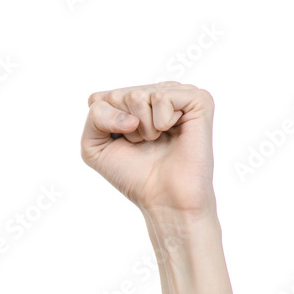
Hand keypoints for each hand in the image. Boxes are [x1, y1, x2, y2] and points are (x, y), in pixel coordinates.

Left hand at [80, 82, 215, 218]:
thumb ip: (95, 115)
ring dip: (142, 127)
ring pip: (137, 95)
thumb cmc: (133, 174)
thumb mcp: (94, 147)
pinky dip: (161, 122)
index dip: (103, 129)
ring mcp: (177, 95)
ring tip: (158, 140)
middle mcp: (154, 94)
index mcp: (133, 103)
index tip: (121, 145)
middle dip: (122, 128)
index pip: (98, 99)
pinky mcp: (198, 100)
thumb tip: (134, 98)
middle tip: (143, 144)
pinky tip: (173, 132)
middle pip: (116, 96)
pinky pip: (161, 96)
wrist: (164, 198)